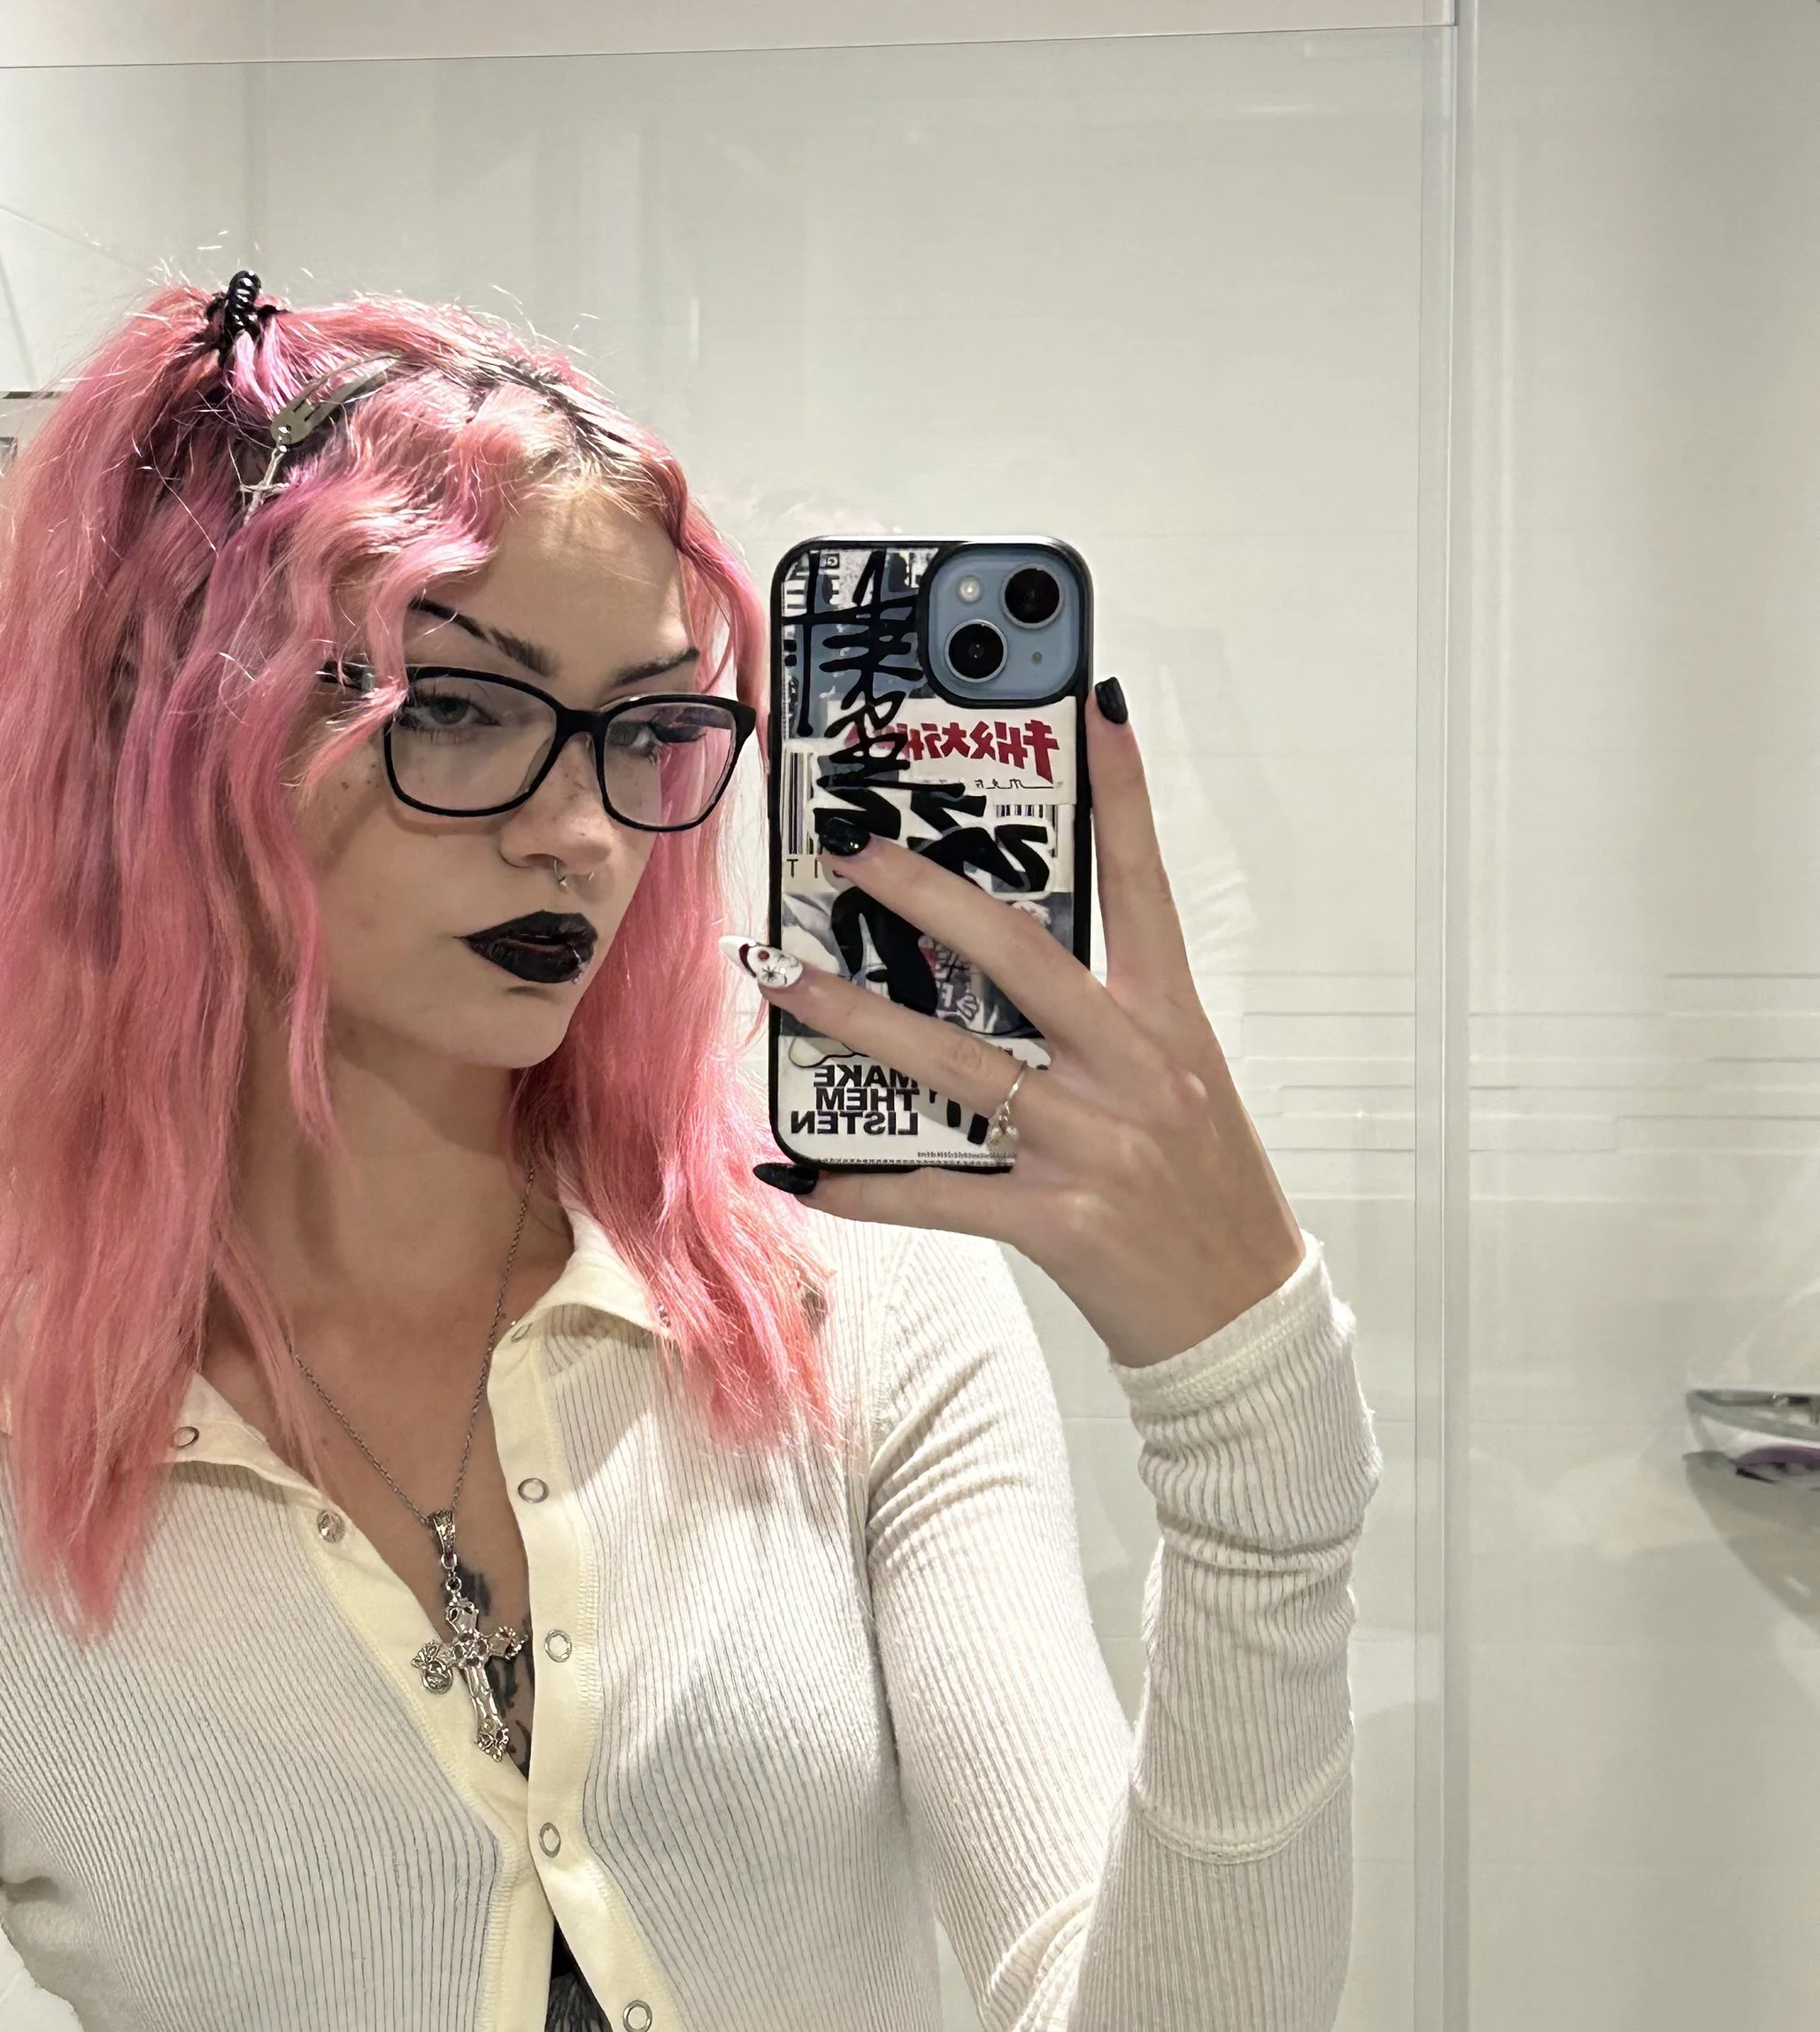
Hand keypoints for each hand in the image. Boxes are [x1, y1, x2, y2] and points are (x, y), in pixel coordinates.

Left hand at [750, 683, 1304, 1368]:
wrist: (1243, 1320)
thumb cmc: (1204, 1194)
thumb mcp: (1181, 1087)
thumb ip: (1106, 1025)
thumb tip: (1006, 962)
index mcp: (1170, 1026)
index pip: (1145, 889)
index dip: (1124, 797)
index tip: (1093, 711)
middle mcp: (1134, 1072)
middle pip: (1022, 959)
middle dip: (929, 898)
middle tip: (853, 851)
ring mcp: (1095, 1146)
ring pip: (958, 1066)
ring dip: (861, 1022)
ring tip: (788, 985)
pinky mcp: (1059, 1221)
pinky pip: (941, 1192)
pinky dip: (864, 1184)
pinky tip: (801, 1168)